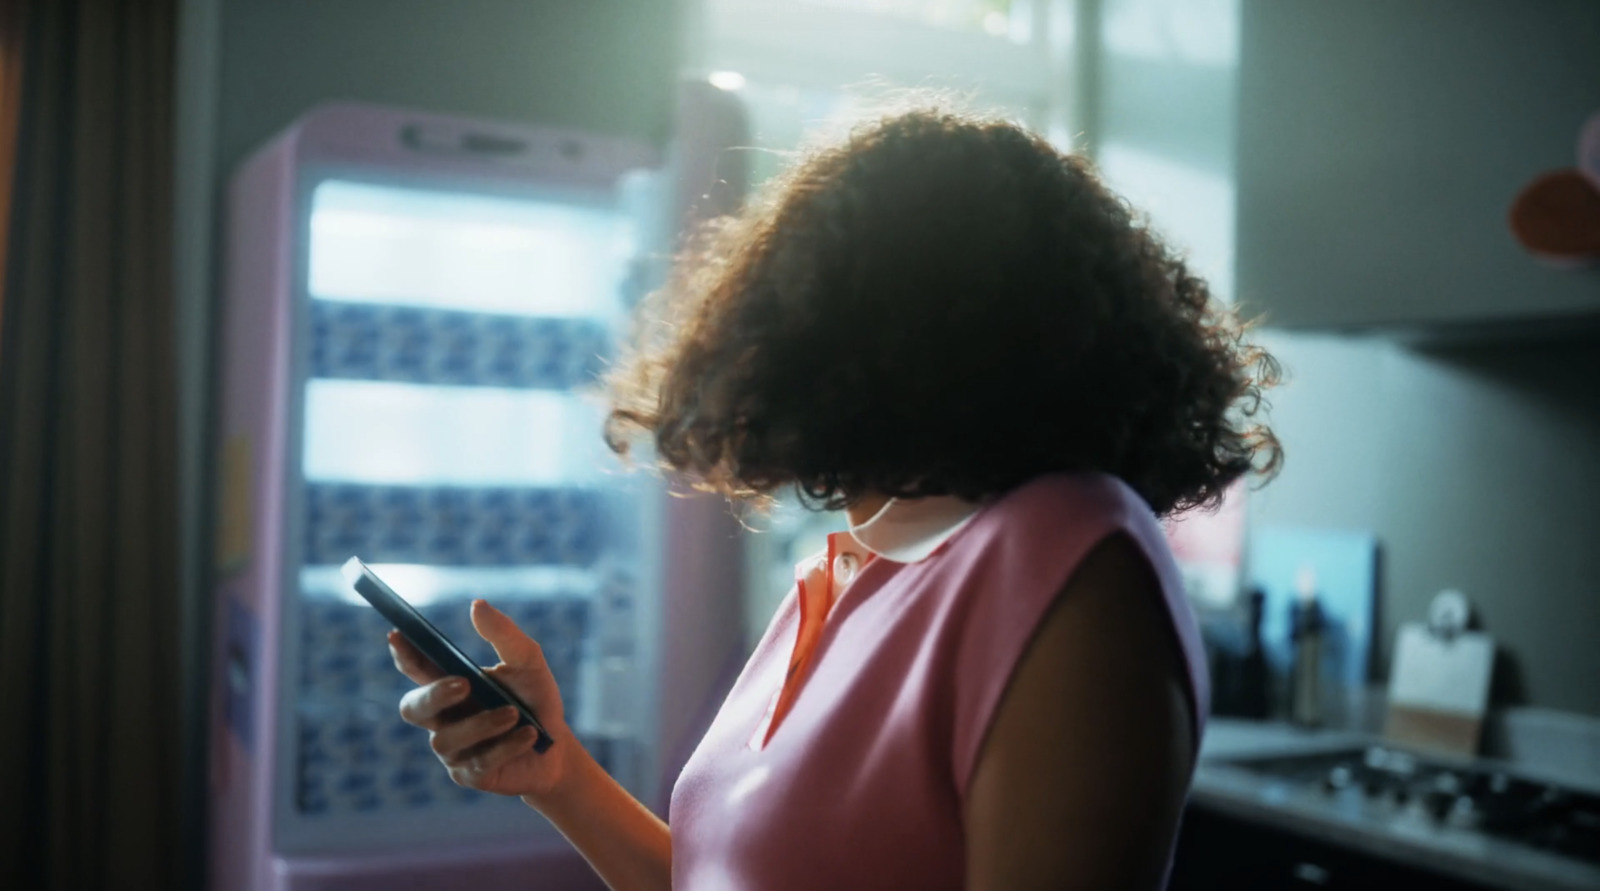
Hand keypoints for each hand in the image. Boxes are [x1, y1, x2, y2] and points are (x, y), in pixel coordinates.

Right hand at [389, 599, 576, 803]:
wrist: (558, 748)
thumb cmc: (535, 699)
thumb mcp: (528, 662)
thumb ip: (503, 634)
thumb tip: (476, 605)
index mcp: (450, 684)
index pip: (416, 668)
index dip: (403, 654)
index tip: (397, 635)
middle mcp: (443, 718)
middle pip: (412, 708)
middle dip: (434, 695)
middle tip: (465, 684)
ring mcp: (453, 750)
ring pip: (446, 739)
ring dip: (482, 724)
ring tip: (514, 714)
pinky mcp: (469, 775)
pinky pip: (477, 762)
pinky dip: (506, 746)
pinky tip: (529, 735)